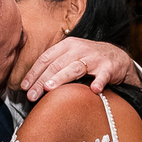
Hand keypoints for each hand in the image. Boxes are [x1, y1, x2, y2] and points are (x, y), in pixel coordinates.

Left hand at [21, 38, 139, 101]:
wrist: (117, 57)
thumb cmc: (89, 59)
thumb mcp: (70, 56)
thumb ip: (55, 65)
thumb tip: (33, 82)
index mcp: (66, 46)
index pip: (46, 58)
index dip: (34, 72)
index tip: (24, 87)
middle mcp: (79, 49)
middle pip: (56, 65)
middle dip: (42, 81)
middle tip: (32, 96)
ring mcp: (94, 58)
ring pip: (74, 68)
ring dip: (61, 78)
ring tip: (49, 88)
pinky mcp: (108, 67)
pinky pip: (103, 75)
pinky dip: (99, 82)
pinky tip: (94, 89)